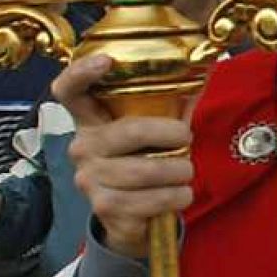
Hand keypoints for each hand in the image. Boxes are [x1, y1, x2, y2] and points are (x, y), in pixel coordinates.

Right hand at [57, 54, 195, 258]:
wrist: (133, 216)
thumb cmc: (147, 159)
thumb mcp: (158, 128)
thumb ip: (176, 99)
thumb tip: (207, 60)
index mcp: (92, 120)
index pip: (69, 90)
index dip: (81, 72)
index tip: (107, 60)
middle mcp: (82, 147)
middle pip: (130, 131)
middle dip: (172, 135)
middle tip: (187, 138)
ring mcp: (89, 179)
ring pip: (145, 171)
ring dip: (179, 171)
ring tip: (185, 173)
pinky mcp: (104, 208)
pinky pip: (150, 200)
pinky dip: (176, 196)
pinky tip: (179, 195)